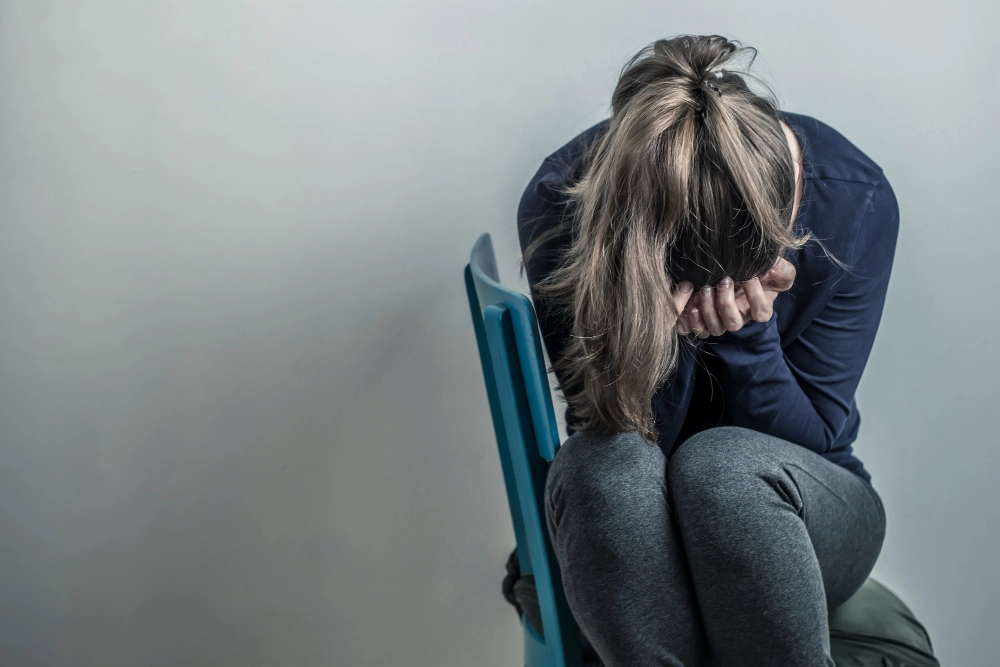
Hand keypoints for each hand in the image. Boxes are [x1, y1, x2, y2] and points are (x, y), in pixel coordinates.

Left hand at [674, 257, 795, 338]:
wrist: (732, 269)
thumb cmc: (757, 271)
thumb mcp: (775, 269)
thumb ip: (782, 270)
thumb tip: (773, 267)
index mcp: (758, 310)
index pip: (761, 313)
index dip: (755, 297)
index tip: (750, 277)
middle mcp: (739, 319)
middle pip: (733, 323)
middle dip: (726, 303)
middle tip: (724, 281)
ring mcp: (721, 322)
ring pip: (715, 327)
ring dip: (709, 309)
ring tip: (705, 289)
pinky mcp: (704, 322)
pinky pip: (699, 330)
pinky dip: (694, 320)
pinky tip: (693, 305)